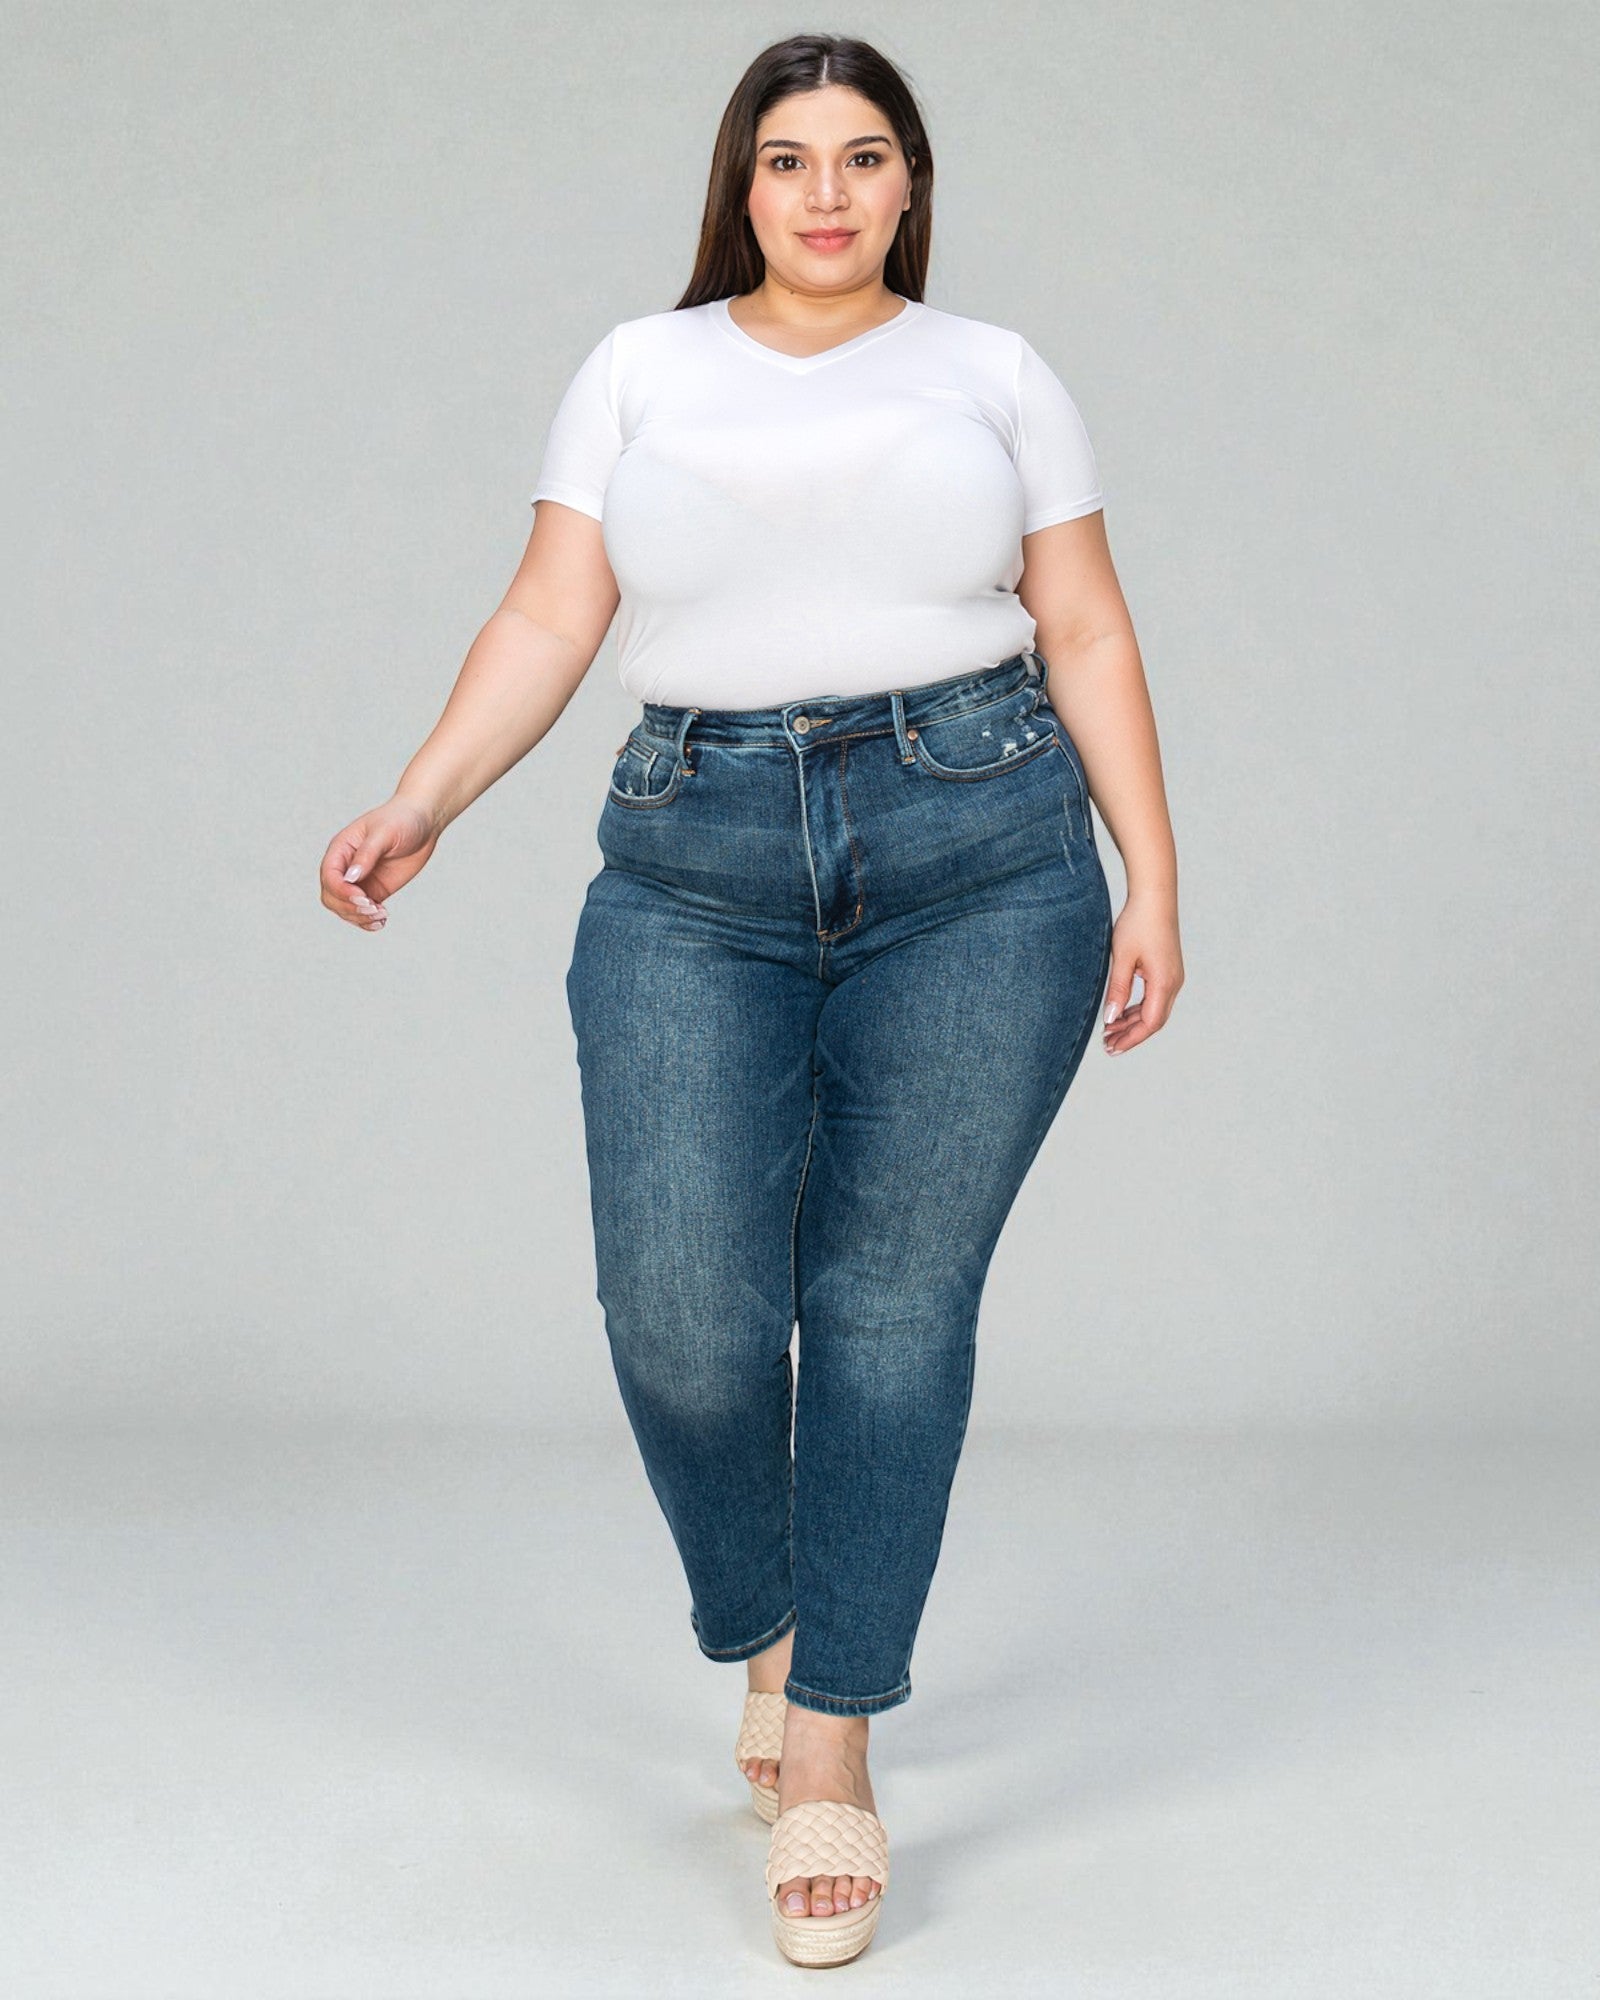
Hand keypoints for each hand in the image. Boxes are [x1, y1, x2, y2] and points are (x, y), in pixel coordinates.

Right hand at [318, 796, 439, 931]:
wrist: (423, 823)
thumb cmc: (401, 819)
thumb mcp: (384, 833)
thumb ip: (366, 855)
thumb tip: (351, 878)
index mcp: (341, 849)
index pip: (329, 876)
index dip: (341, 891)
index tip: (362, 897)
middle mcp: (346, 867)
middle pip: (332, 897)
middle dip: (349, 908)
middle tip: (374, 909)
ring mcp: (359, 881)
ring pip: (345, 908)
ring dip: (359, 918)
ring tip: (381, 915)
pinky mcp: (374, 890)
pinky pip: (363, 912)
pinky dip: (368, 921)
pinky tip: (381, 921)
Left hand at [1102, 889, 1182, 1054]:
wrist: (1155, 897)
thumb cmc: (1137, 923)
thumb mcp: (1122, 958)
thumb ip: (1117, 990)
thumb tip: (1111, 1019)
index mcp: (1164, 982)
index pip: (1150, 1023)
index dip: (1131, 1038)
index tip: (1111, 1047)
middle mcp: (1173, 983)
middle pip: (1154, 1021)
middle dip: (1131, 1035)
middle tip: (1108, 1045)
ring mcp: (1173, 977)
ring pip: (1155, 1010)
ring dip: (1133, 1022)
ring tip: (1110, 1031)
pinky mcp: (1168, 970)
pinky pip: (1155, 998)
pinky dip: (1138, 1009)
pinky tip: (1121, 1012)